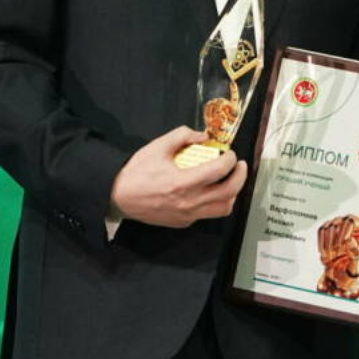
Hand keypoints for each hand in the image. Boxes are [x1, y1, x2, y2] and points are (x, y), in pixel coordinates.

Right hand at [109, 126, 247, 227]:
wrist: (118, 196)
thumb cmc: (137, 171)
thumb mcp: (158, 146)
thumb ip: (183, 136)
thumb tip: (204, 136)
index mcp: (182, 183)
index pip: (219, 171)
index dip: (229, 159)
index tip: (229, 152)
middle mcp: (189, 203)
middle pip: (229, 193)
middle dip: (240, 176)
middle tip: (239, 165)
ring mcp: (187, 216)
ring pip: (223, 209)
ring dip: (232, 193)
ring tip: (229, 179)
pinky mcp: (183, 223)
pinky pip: (207, 214)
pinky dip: (215, 201)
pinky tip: (210, 190)